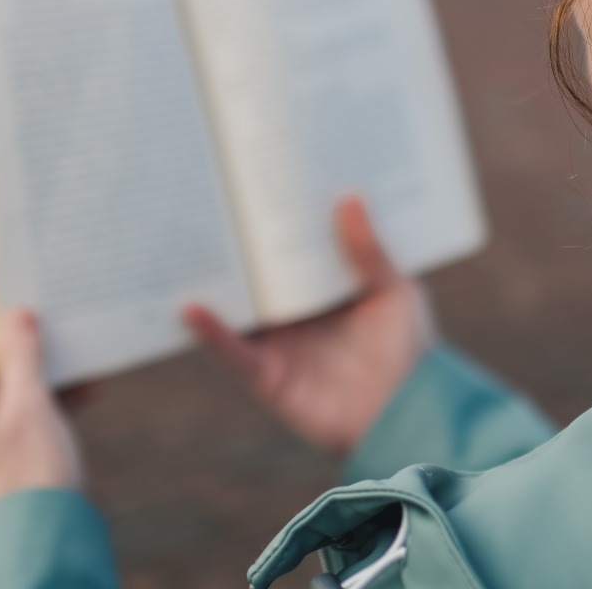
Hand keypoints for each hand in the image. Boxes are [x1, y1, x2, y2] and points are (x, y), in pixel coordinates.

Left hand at [0, 288, 82, 516]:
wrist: (32, 549)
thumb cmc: (29, 474)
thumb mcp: (31, 402)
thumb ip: (21, 352)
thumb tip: (13, 313)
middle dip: (3, 326)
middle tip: (37, 299)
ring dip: (30, 363)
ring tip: (72, 347)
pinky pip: (11, 413)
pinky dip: (39, 397)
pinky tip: (83, 393)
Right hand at [183, 195, 436, 453]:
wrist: (406, 417)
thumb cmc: (410, 351)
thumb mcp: (395, 293)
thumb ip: (369, 252)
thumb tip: (349, 196)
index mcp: (325, 285)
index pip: (294, 244)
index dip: (278, 216)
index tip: (258, 173)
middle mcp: (296, 309)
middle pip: (258, 270)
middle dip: (236, 240)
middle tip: (211, 196)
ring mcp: (278, 340)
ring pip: (238, 304)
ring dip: (213, 280)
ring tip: (182, 242)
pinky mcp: (267, 374)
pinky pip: (232, 349)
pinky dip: (210, 330)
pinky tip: (192, 306)